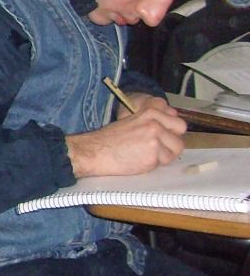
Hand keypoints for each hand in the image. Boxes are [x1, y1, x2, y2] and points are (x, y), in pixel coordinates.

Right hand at [66, 103, 185, 177]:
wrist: (94, 152)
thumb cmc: (110, 139)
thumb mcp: (132, 121)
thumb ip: (152, 121)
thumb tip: (171, 127)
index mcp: (149, 111)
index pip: (176, 118)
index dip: (171, 128)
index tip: (164, 134)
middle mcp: (155, 122)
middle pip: (181, 130)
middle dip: (173, 139)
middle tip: (159, 146)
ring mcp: (155, 138)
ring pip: (176, 149)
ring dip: (165, 154)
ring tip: (146, 154)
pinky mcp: (154, 154)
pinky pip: (165, 162)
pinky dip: (156, 164)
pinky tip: (141, 160)